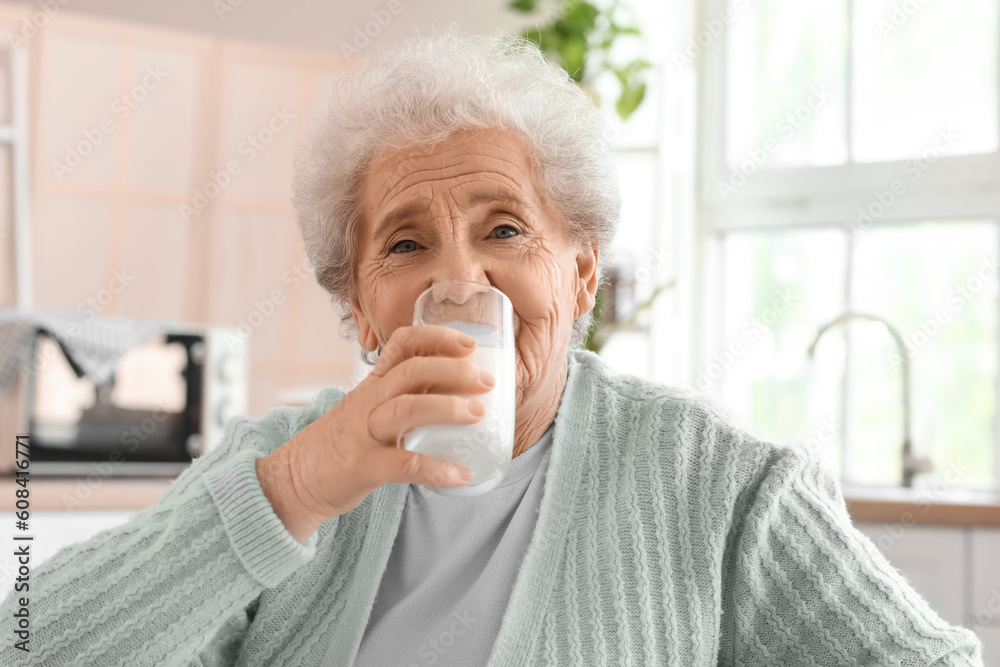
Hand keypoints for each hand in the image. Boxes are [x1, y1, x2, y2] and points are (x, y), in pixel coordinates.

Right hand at [256, 324, 494, 541]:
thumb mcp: (370, 409)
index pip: (403, 343)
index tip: (471, 343)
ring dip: (447, 408)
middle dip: (453, 370)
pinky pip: (404, 466)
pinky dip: (436, 470)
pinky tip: (462, 475)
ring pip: (406, 409)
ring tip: (479, 414)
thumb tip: (461, 392)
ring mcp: (364, 433)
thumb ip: (406, 396)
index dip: (438, 337)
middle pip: (411, 371)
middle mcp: (369, 401)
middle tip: (487, 381)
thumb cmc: (344, 443)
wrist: (296, 478)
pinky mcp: (362, 467)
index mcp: (374, 384)